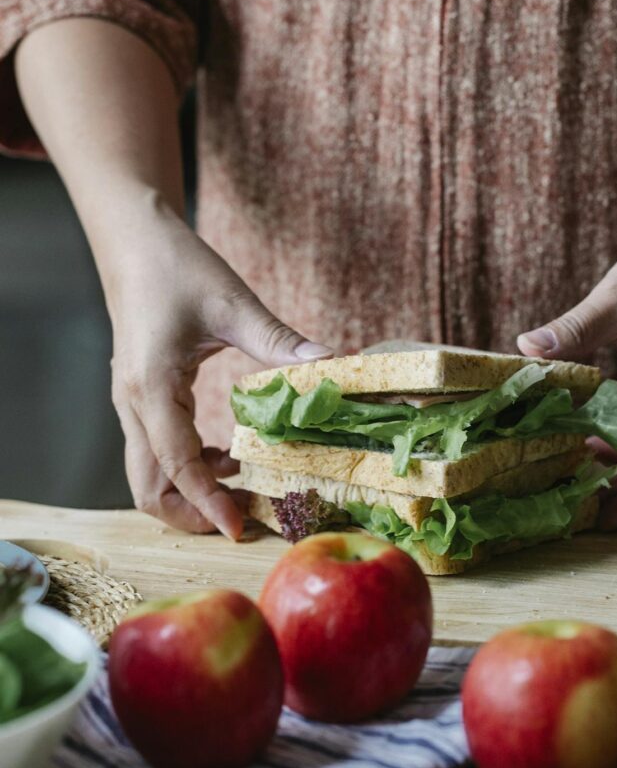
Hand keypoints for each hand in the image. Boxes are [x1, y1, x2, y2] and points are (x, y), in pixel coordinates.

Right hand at [109, 202, 332, 538]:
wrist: (134, 240)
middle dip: (191, 514)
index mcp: (152, 388)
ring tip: (240, 491)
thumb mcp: (233, 303)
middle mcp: (133, 404)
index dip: (209, 503)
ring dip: (189, 493)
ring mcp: (132, 403)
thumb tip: (333, 364)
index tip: (243, 528)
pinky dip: (188, 467)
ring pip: (149, 474)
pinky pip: (157, 450)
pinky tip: (227, 454)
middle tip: (243, 519)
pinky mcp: (140, 397)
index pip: (177, 466)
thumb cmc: (177, 266)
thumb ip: (279, 341)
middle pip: (148, 487)